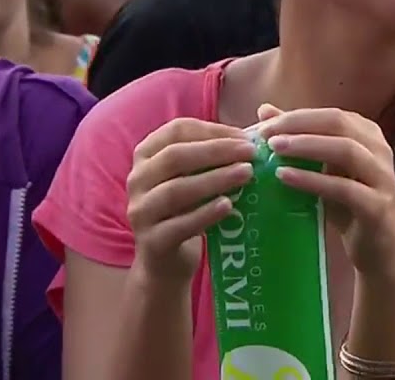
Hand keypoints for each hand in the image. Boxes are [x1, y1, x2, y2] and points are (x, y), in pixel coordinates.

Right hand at [125, 118, 256, 282]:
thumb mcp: (192, 178)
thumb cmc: (185, 210)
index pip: (177, 131)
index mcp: (146, 155)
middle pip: (175, 157)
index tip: (245, 137)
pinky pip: (180, 225)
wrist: (165, 264)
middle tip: (251, 153)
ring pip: (176, 190)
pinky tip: (229, 206)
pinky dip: (205, 214)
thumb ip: (213, 156)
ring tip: (247, 175)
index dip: (213, 131)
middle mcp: (137, 179)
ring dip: (215, 180)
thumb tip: (257, 132)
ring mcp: (141, 212)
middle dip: (217, 152)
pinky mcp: (152, 242)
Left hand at [257, 105, 394, 278]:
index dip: (297, 116)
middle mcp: (380, 150)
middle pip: (338, 124)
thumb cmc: (349, 208)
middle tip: (265, 134)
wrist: (380, 253)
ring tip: (274, 150)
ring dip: (306, 146)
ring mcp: (383, 177)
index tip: (263, 124)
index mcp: (369, 135)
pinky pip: (344, 188)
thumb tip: (265, 110)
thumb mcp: (323, 171)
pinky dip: (313, 180)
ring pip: (345, 150)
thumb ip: (298, 141)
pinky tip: (285, 178)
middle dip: (299, 125)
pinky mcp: (378, 207)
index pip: (331, 114)